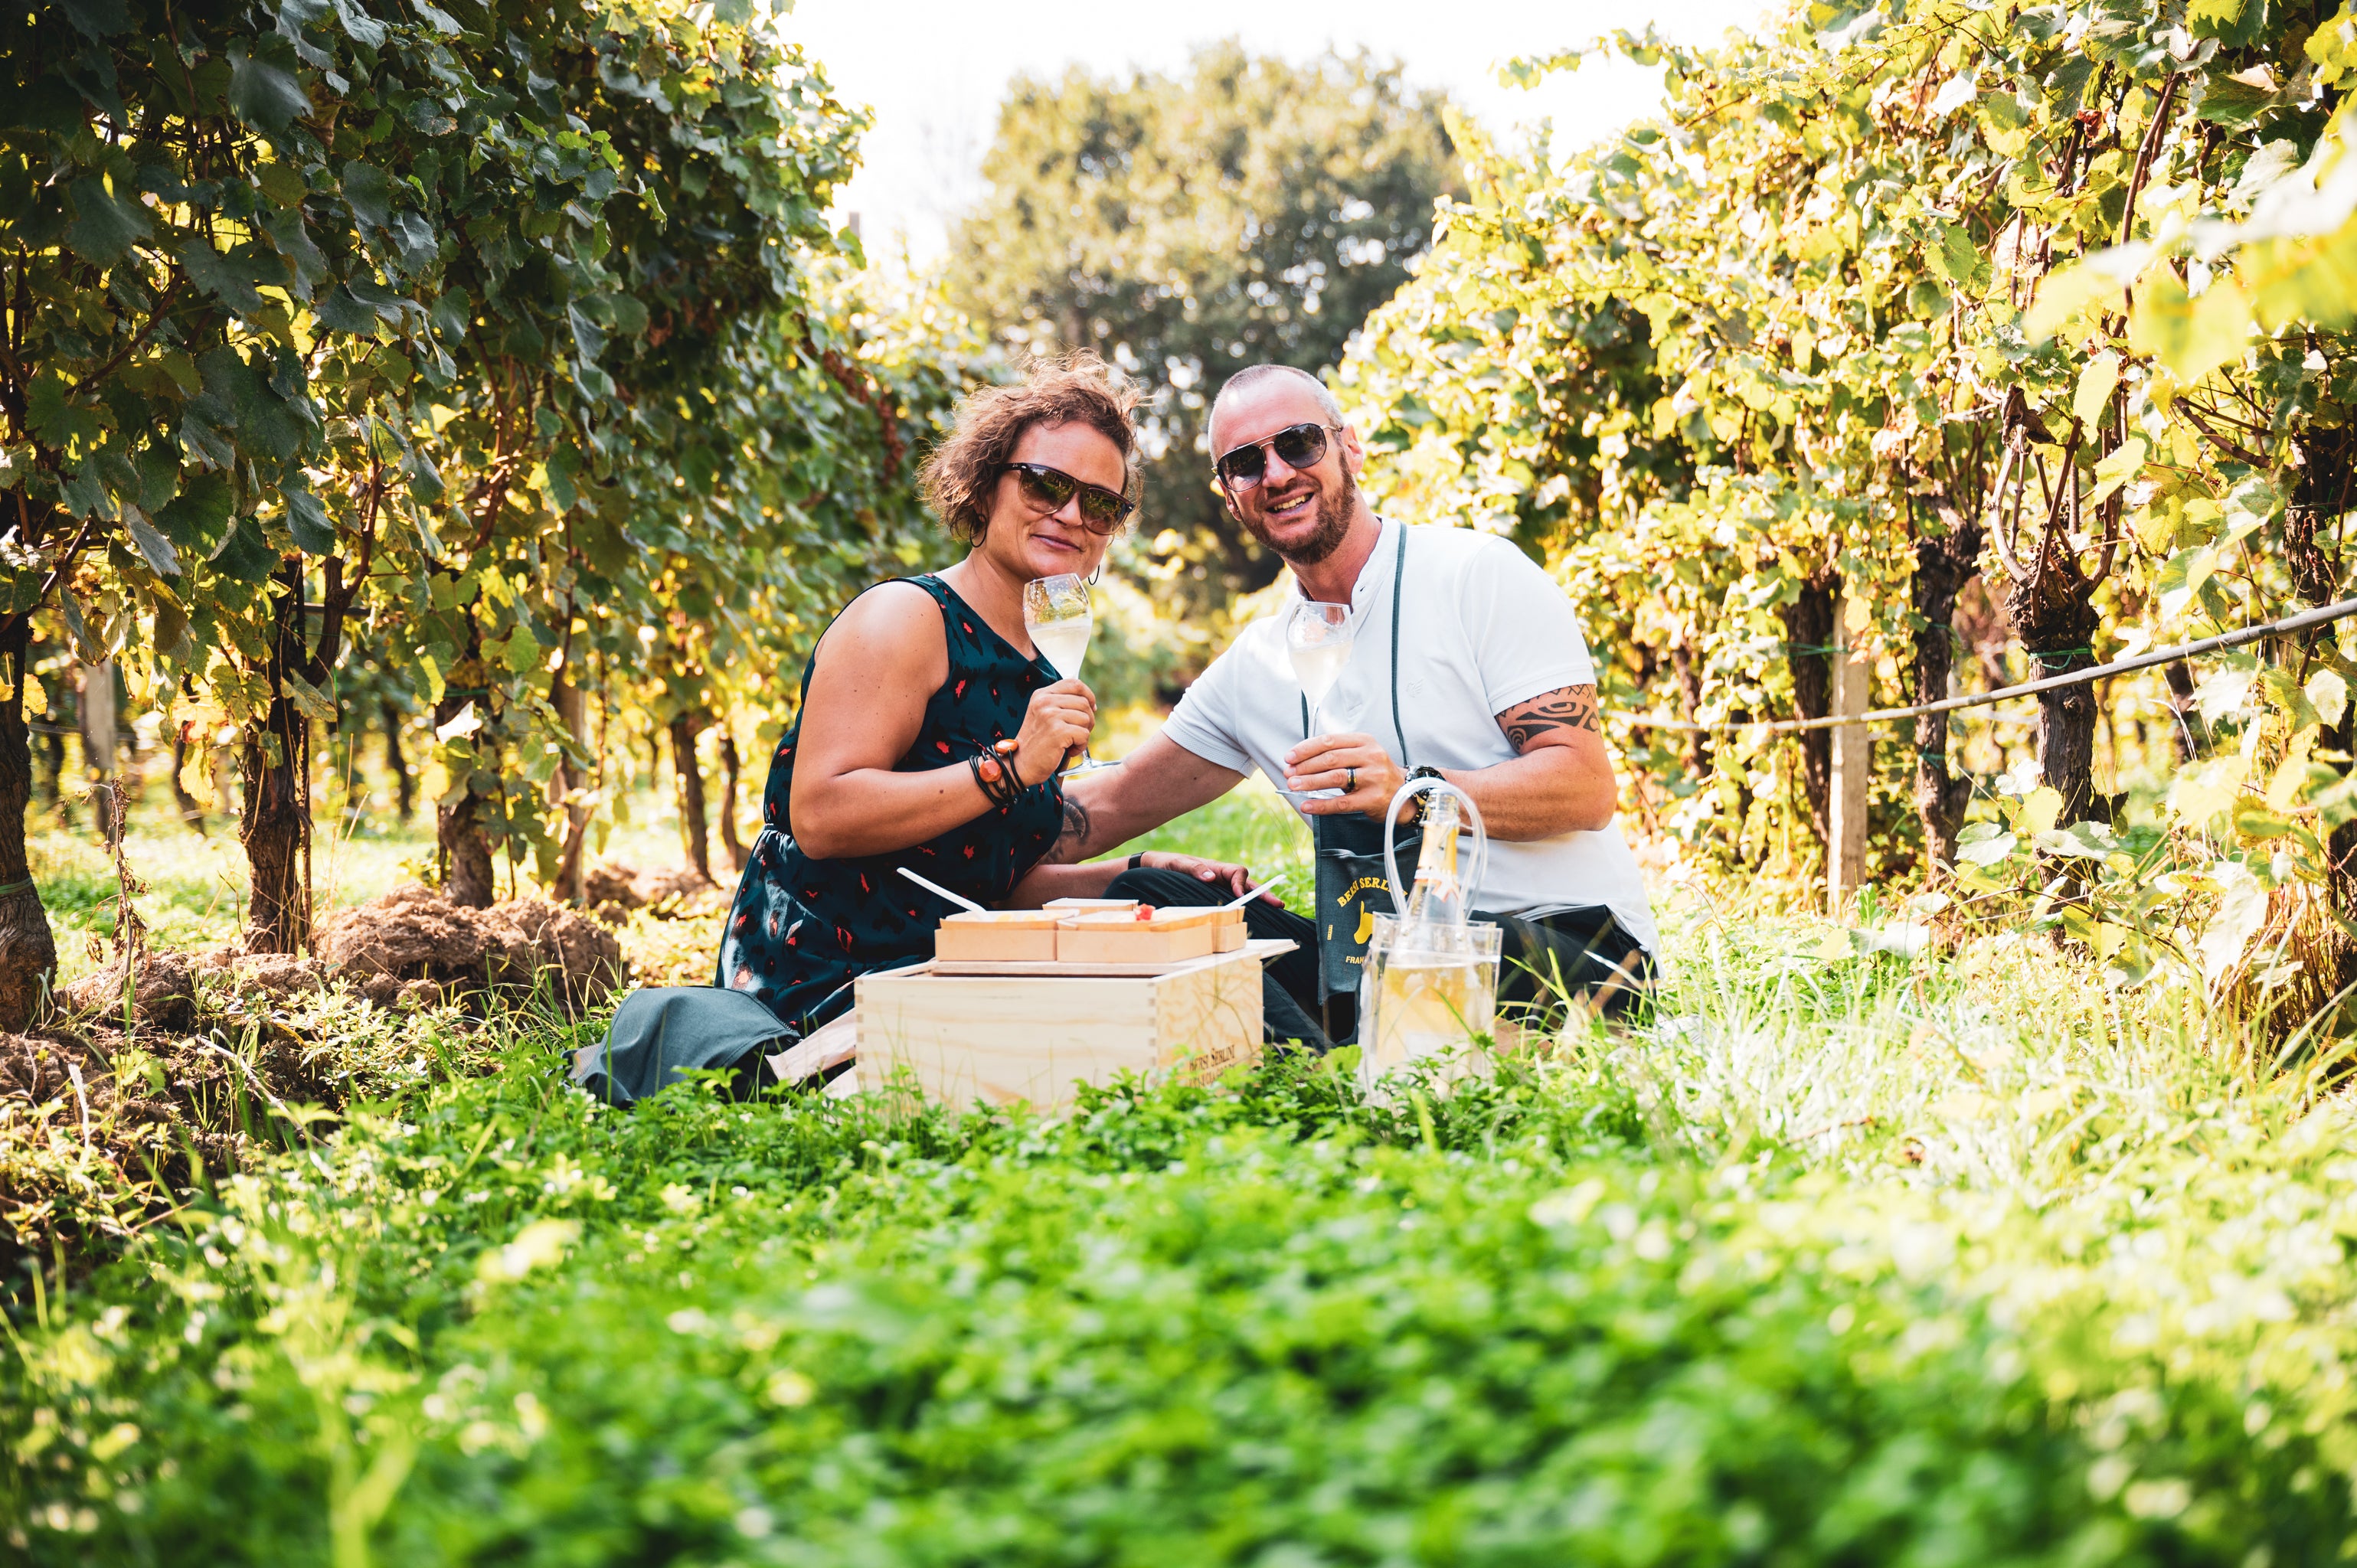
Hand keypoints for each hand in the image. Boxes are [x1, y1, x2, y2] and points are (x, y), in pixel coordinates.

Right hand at [1011, 678, 1094, 785]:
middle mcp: (1045, 701)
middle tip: (1077, 734)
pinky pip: (1084, 734)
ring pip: (1086, 719)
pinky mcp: (1057, 731)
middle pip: (1084, 702)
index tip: (1091, 708)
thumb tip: (1090, 702)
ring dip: (1083, 734)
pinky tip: (1069, 750)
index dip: (1088, 695)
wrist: (1020, 764)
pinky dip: (1081, 745)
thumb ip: (1061, 703)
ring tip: (1069, 743)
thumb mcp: (1044, 715)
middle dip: (1088, 720)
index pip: (1075, 684)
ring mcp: (1050, 715)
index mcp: (1042, 694)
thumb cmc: (1037, 742)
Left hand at [1140, 851, 1284, 907]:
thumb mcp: (1179, 864)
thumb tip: (1211, 877)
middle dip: (1264, 893)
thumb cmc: (1169, 863)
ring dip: (1260, 899)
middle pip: (1248, 883)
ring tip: (1275, 909)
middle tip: (1279, 904)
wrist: (1157, 867)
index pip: (1238, 872)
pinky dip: (1247, 905)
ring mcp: (1221, 886)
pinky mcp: (1217, 895)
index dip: (1241, 883)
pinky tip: (1256, 914)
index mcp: (1217, 867)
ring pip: (1245, 891)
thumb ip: (1194, 869)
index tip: (1238, 895)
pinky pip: (1235, 899)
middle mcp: (1223, 876)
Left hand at [1282, 731, 1405, 819]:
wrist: (1404, 794)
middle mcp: (1371, 756)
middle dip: (1305, 766)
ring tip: (1293, 785)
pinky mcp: (1373, 798)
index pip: (1330, 741)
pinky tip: (1307, 805)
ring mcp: (1374, 777)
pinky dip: (1321, 805)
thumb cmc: (1374, 774)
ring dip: (1309, 781)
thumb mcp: (1361, 756)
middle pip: (1330, 758)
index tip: (1289, 757)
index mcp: (1365, 741)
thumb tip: (1299, 762)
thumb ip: (1336, 754)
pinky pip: (1342, 803)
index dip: (1306, 749)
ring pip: (1334, 777)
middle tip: (1288, 773)